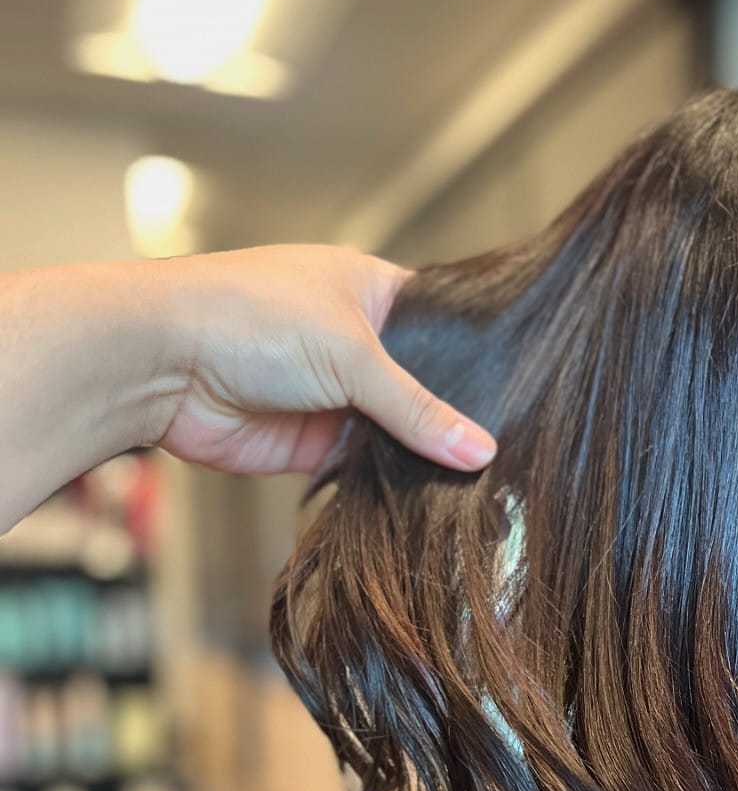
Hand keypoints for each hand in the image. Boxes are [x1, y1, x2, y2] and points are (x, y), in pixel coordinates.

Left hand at [149, 245, 495, 476]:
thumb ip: (418, 409)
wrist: (162, 364)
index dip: (479, 358)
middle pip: (425, 388)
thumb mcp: (352, 355)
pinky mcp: (315, 443)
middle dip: (455, 419)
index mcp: (370, 291)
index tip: (523, 396)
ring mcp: (337, 395)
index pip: (443, 325)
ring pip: (399, 433)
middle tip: (513, 451)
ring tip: (485, 483)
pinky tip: (433, 499)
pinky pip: (368, 468)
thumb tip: (481, 450)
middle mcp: (357, 342)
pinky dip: (393, 483)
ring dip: (425, 457)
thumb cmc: (248, 318)